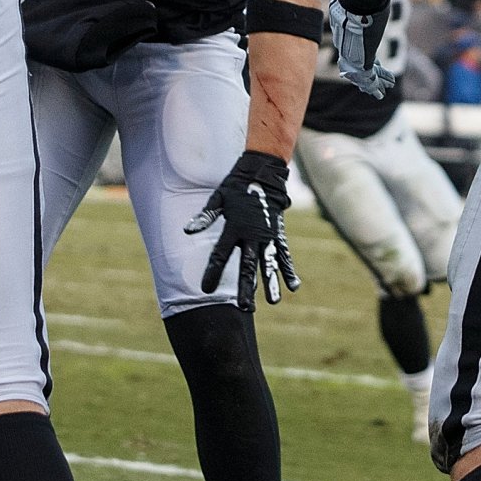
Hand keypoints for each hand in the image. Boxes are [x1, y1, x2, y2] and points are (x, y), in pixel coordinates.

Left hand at [187, 150, 296, 304]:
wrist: (263, 172)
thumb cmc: (236, 186)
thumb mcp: (217, 198)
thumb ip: (205, 216)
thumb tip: (187, 231)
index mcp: (234, 227)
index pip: (220, 255)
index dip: (213, 273)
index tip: (205, 290)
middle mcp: (252, 234)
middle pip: (248, 266)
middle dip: (246, 288)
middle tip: (244, 308)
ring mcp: (268, 235)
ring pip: (268, 264)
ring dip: (271, 284)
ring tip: (272, 302)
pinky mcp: (278, 234)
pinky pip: (284, 255)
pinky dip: (288, 270)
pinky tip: (293, 287)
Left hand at [326, 0, 396, 97]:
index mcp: (344, 22)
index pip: (347, 38)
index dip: (350, 48)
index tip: (350, 54)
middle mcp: (346, 36)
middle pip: (349, 58)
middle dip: (355, 69)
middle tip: (359, 78)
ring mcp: (352, 47)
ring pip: (359, 71)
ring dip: (370, 81)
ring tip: (376, 90)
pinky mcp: (362, 57)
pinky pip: (368, 76)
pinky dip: (374, 85)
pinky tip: (380, 90)